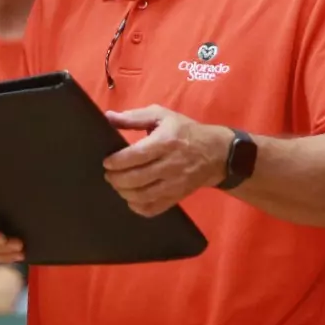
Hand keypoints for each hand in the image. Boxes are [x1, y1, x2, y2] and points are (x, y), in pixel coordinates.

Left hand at [100, 105, 229, 216]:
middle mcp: (170, 165)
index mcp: (165, 142)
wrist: (217, 154)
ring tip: (118, 185)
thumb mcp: (162, 116)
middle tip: (109, 175)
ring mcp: (175, 184)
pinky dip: (138, 207)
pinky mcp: (177, 197)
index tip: (107, 162)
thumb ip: (134, 117)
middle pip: (136, 178)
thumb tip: (107, 117)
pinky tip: (131, 198)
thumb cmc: (185, 131)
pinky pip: (154, 208)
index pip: (136, 155)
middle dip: (116, 179)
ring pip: (143, 196)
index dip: (117, 161)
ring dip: (124, 192)